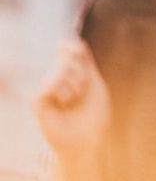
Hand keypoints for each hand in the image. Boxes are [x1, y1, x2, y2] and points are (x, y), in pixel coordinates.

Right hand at [34, 38, 110, 154]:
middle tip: (82, 90)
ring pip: (60, 70)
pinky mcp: (36, 101)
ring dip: (75, 85)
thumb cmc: (93, 113)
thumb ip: (85, 62)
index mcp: (69, 73)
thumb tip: (77, 41)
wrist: (87, 139)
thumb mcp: (94, 82)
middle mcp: (55, 78)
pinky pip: (48, 84)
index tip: (78, 51)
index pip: (68, 49)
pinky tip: (63, 104)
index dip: (73, 47)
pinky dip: (61, 92)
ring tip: (74, 101)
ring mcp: (45, 89)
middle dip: (81, 72)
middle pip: (68, 58)